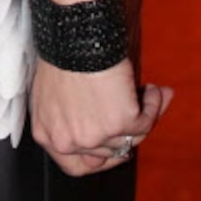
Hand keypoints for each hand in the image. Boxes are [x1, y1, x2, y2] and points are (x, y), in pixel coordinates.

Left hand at [29, 58, 172, 178]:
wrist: (73, 34)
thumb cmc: (62, 53)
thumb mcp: (53, 93)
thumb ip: (69, 117)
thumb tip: (105, 130)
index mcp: (47, 135)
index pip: (75, 166)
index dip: (99, 160)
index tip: (116, 149)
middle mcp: (69, 142)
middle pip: (108, 152)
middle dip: (126, 133)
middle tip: (140, 116)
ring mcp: (95, 136)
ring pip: (129, 139)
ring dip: (143, 115)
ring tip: (149, 93)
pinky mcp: (120, 124)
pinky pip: (146, 122)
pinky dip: (153, 105)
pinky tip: (153, 90)